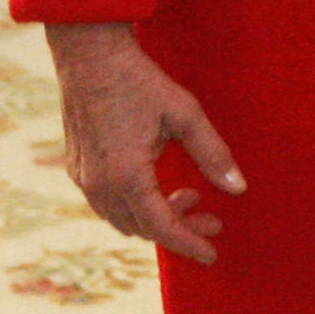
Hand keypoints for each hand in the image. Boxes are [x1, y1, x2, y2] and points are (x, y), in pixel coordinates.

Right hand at [45, 24, 241, 265]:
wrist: (89, 57)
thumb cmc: (141, 83)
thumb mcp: (186, 115)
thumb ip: (213, 154)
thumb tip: (239, 189)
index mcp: (127, 175)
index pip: (161, 226)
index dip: (188, 243)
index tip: (213, 256)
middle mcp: (99, 184)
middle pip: (142, 227)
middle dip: (179, 230)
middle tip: (214, 220)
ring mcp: (83, 178)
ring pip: (121, 219)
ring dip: (156, 218)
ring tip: (191, 197)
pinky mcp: (76, 167)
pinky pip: (106, 204)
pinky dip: (136, 206)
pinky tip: (160, 187)